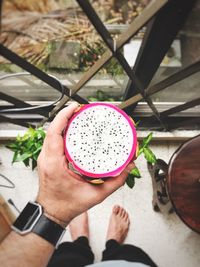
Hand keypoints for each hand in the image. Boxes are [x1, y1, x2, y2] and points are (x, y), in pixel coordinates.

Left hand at [36, 103, 134, 223]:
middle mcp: (47, 158)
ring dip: (62, 121)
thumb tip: (128, 167)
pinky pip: (52, 138)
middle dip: (65, 114)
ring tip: (76, 115)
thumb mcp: (95, 195)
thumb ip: (115, 181)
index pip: (54, 133)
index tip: (74, 107)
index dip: (63, 116)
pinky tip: (70, 127)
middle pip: (53, 128)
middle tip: (80, 109)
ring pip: (51, 132)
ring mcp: (45, 158)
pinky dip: (61, 129)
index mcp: (55, 165)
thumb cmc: (67, 205)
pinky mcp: (48, 158)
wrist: (52, 211)